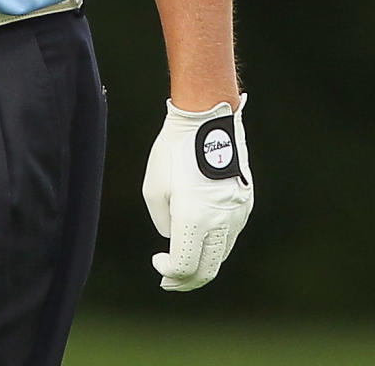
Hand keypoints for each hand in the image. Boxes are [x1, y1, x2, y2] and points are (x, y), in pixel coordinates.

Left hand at [142, 93, 252, 290]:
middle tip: (170, 282)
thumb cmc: (174, 150)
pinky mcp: (245, 203)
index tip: (157, 263)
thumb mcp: (154, 187)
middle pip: (208, 269)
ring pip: (221, 253)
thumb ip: (163, 220)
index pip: (185, 265)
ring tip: (184, 264)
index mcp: (195, 220)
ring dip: (203, 262)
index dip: (169, 273)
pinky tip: (201, 238)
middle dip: (187, 280)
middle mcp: (221, 222)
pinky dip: (215, 243)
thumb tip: (174, 235)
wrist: (207, 119)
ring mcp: (238, 214)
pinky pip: (230, 234)